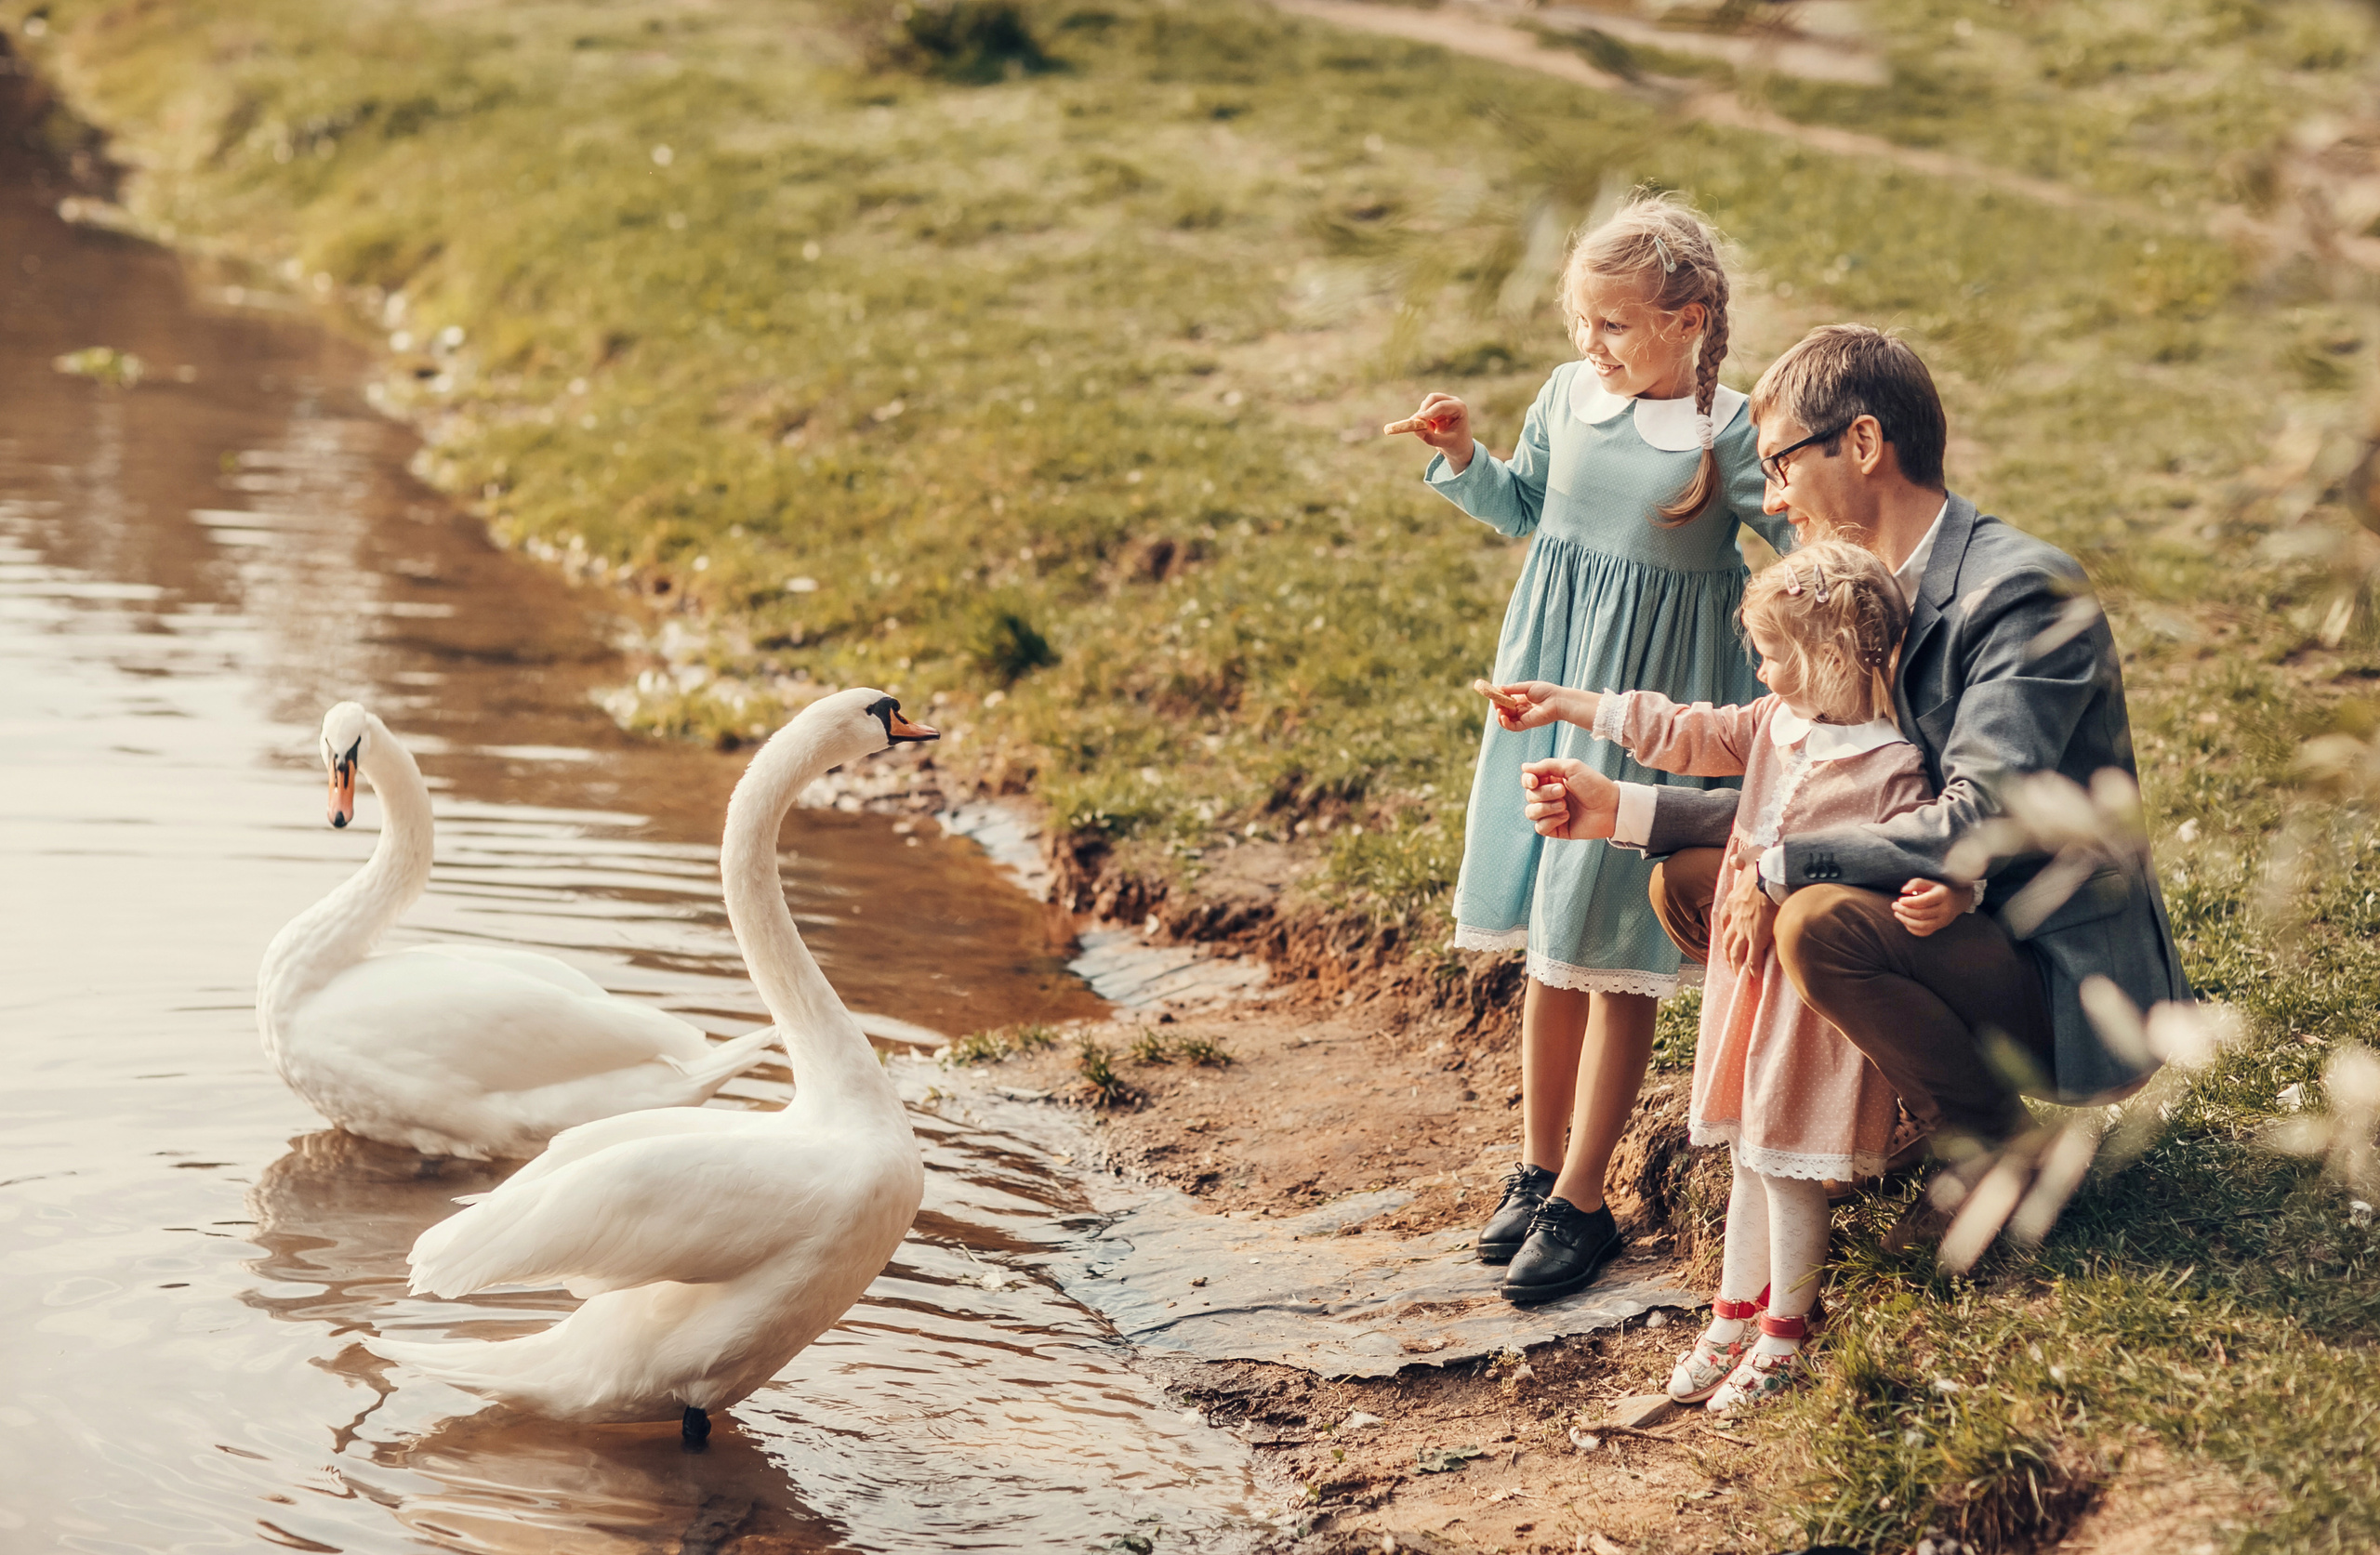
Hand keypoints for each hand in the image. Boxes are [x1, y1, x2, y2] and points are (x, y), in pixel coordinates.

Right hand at [1383, 393, 1475, 471]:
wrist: (1460, 447)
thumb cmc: (1456, 444)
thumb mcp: (1445, 443)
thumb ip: (1431, 438)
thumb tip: (1416, 430)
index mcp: (1459, 408)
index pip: (1442, 405)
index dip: (1429, 411)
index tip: (1417, 419)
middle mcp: (1452, 402)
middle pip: (1433, 398)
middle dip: (1424, 409)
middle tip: (1415, 421)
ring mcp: (1444, 403)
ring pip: (1427, 403)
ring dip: (1423, 415)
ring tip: (1430, 431)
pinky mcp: (1436, 408)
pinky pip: (1424, 410)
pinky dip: (1422, 419)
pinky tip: (1431, 429)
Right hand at [1483, 680, 1590, 732]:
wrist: (1558, 701)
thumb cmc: (1546, 691)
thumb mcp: (1527, 687)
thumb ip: (1512, 689)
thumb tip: (1498, 688)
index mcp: (1521, 699)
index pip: (1506, 701)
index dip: (1499, 698)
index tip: (1493, 694)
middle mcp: (1521, 709)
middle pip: (1504, 710)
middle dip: (1498, 706)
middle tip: (1495, 702)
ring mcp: (1523, 717)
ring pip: (1506, 720)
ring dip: (1499, 715)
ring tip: (1499, 710)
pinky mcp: (1526, 724)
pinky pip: (1512, 727)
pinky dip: (1505, 723)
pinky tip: (1503, 717)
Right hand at [1520, 758, 1618, 839]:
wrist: (1611, 807)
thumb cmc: (1595, 785)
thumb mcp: (1571, 767)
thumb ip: (1546, 765)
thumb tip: (1524, 767)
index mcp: (1551, 780)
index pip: (1528, 781)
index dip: (1528, 781)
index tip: (1535, 781)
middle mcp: (1549, 797)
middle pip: (1529, 796)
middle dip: (1544, 793)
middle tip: (1563, 791)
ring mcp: (1552, 814)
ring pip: (1531, 812)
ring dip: (1546, 808)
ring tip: (1565, 806)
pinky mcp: (1556, 829)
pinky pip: (1540, 828)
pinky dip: (1550, 821)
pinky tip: (1566, 817)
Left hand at [1716, 838, 1777, 967]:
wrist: (1773, 876)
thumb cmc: (1764, 866)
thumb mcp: (1749, 858)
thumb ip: (1742, 860)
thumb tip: (1735, 859)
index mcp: (1734, 900)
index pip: (1725, 918)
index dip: (1725, 928)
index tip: (1727, 934)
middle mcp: (1736, 918)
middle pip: (1728, 940)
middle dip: (1728, 952)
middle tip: (1729, 961)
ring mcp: (1745, 929)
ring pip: (1736, 952)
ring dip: (1735, 964)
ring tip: (1737, 973)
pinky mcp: (1758, 938)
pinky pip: (1753, 959)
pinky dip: (1752, 970)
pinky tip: (1753, 978)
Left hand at [1893, 878, 1963, 937]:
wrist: (1958, 899)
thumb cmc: (1939, 889)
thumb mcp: (1930, 882)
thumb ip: (1916, 883)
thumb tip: (1903, 891)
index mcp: (1943, 895)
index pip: (1925, 901)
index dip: (1910, 902)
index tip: (1899, 900)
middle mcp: (1945, 910)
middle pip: (1921, 914)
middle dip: (1904, 911)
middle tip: (1894, 905)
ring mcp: (1943, 921)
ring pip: (1922, 925)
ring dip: (1906, 921)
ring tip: (1897, 914)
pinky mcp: (1939, 927)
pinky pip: (1924, 932)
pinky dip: (1912, 929)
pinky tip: (1905, 921)